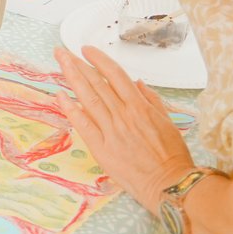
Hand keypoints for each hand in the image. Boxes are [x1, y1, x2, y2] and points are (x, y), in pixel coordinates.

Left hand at [52, 46, 195, 211]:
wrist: (169, 183)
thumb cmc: (172, 155)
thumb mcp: (167, 121)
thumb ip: (151, 100)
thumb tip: (137, 83)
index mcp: (140, 106)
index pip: (116, 75)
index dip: (99, 60)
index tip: (86, 50)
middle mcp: (123, 114)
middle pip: (96, 83)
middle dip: (78, 64)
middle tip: (62, 52)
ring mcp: (110, 130)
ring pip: (87, 98)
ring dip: (71, 79)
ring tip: (60, 64)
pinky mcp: (101, 148)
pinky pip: (83, 124)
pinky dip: (70, 109)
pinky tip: (60, 96)